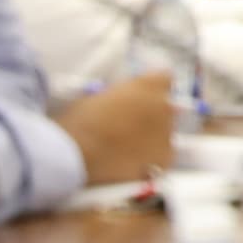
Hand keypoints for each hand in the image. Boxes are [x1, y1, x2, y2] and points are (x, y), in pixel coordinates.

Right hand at [54, 72, 175, 184]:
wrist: (75, 155)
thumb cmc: (79, 122)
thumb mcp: (97, 98)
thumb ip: (118, 97)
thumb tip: (121, 104)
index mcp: (148, 85)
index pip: (164, 79)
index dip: (151, 89)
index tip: (139, 98)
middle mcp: (163, 105)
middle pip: (165, 107)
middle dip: (151, 114)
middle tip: (129, 126)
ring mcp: (167, 132)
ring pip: (165, 132)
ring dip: (152, 137)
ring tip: (127, 149)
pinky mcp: (164, 157)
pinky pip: (163, 155)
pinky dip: (151, 159)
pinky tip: (133, 164)